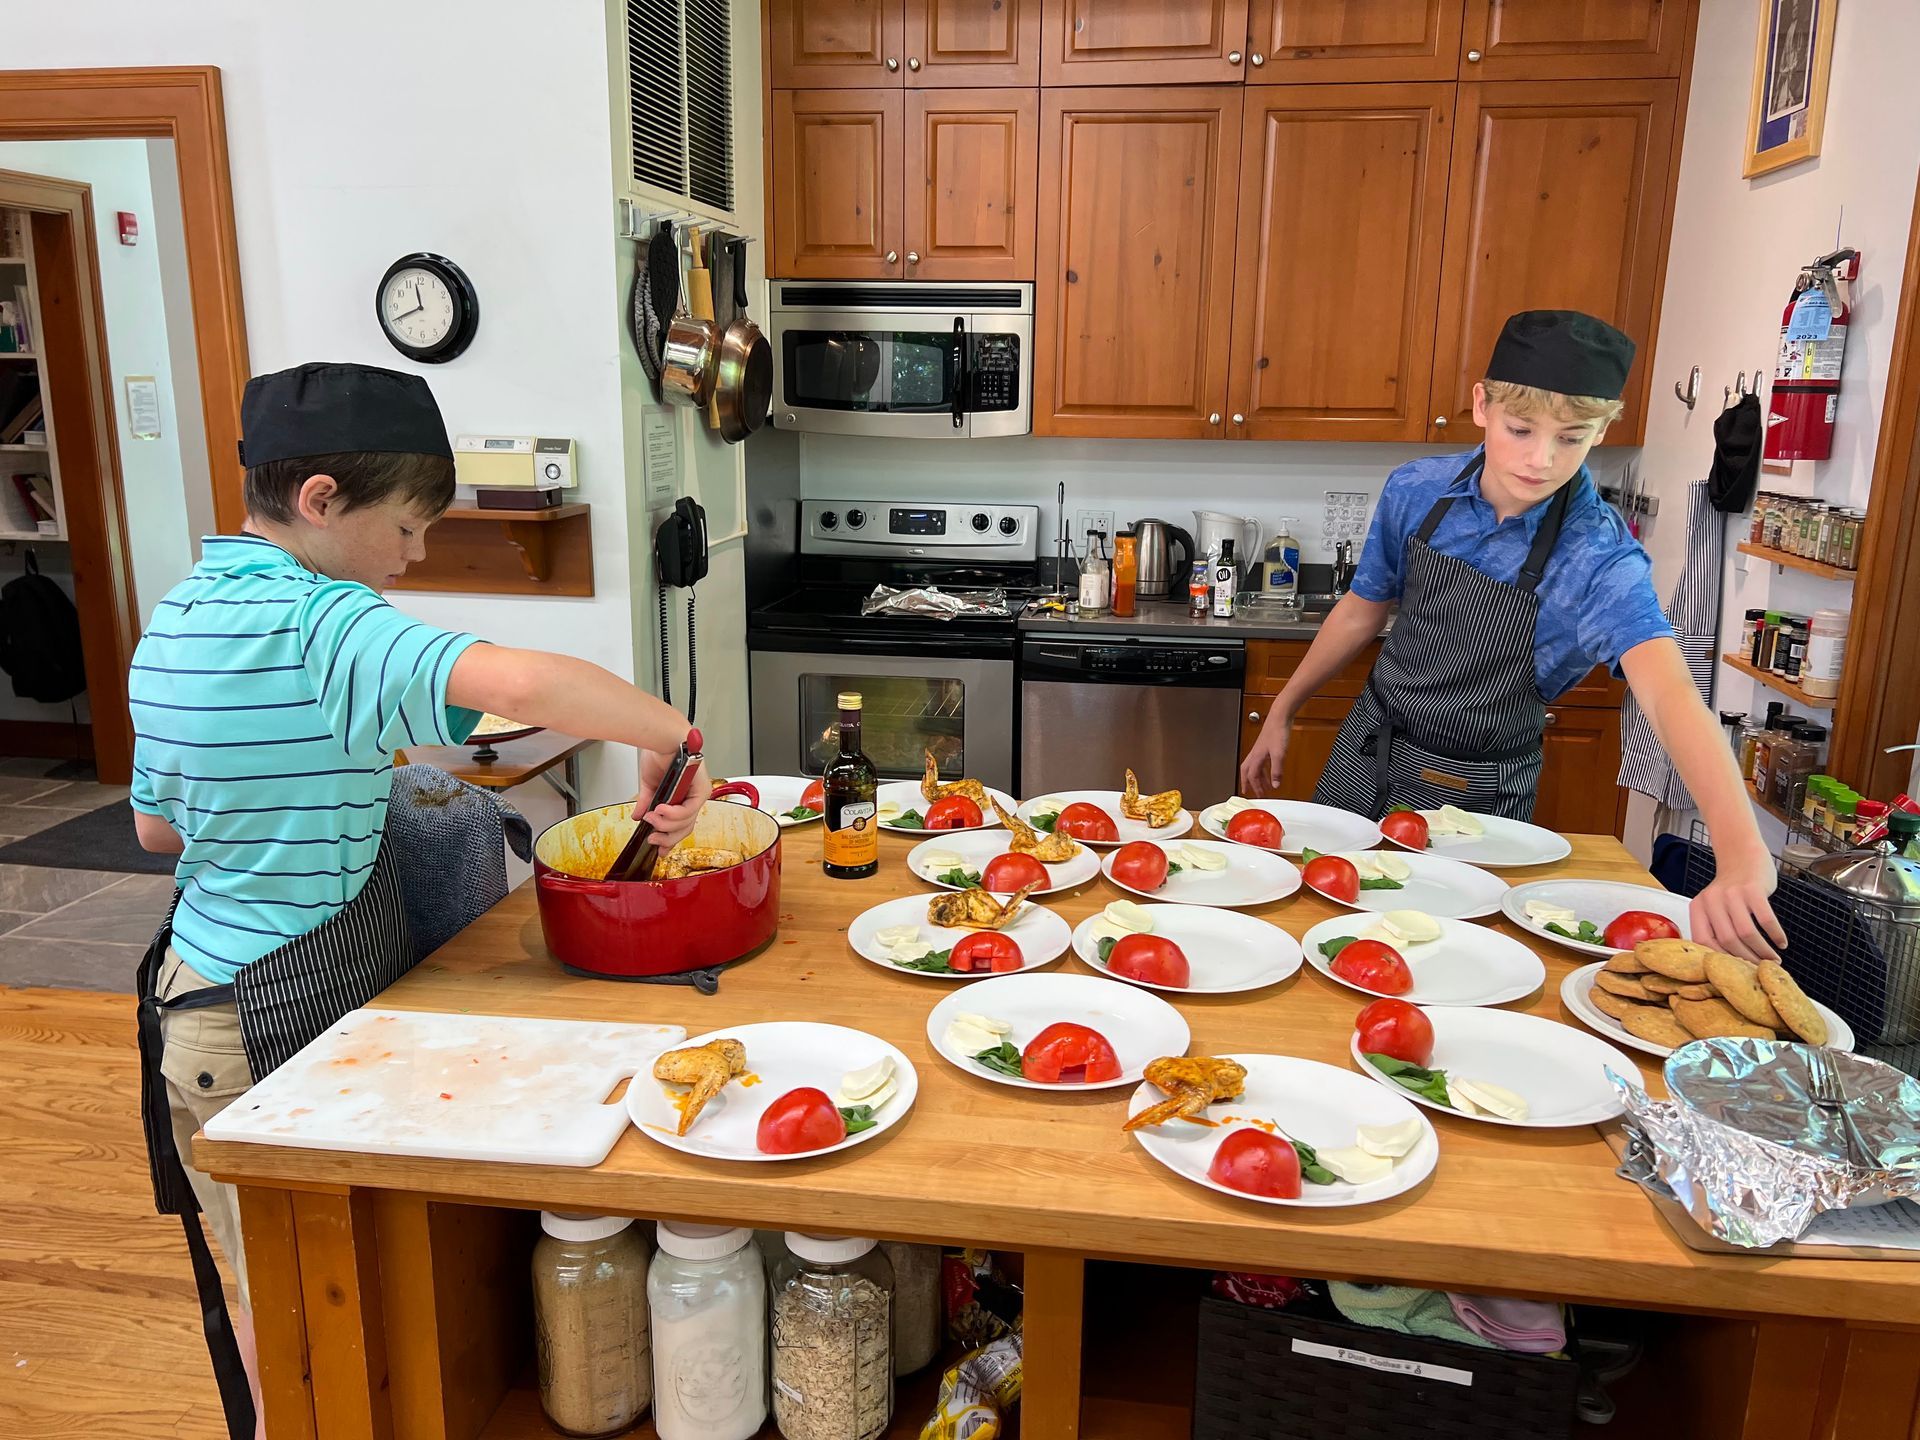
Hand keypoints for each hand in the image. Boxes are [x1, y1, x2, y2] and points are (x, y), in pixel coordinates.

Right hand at [633, 752, 710, 849]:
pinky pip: (688, 810)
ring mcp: (699, 793)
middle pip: (685, 829)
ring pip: (687, 822)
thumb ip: (647, 803)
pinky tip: (661, 810)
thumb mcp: (649, 784)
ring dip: (666, 823)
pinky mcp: (701, 788)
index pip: (681, 826)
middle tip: (652, 838)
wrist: (661, 737)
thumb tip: (639, 816)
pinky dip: (673, 814)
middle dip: (667, 838)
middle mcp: (694, 797)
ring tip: (652, 817)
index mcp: (683, 797)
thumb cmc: (659, 753)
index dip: (670, 840)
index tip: (659, 849)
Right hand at [1237, 713, 1290, 796]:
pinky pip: (1261, 761)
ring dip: (1258, 777)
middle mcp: (1255, 754)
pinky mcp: (1266, 746)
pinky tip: (1271, 770)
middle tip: (1250, 791)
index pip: (1252, 776)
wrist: (1280, 717)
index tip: (1258, 795)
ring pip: (1254, 767)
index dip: (1255, 787)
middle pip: (1247, 772)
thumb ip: (1277, 771)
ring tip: (1264, 785)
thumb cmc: (1277, 732)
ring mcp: (1260, 750)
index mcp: (1256, 757)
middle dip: (1248, 783)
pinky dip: (1264, 769)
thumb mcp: (1279, 755)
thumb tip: (1275, 785)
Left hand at [1688, 847, 1787, 962]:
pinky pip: (1766, 920)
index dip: (1721, 959)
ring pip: (1746, 933)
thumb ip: (1715, 927)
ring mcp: (1732, 894)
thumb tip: (1728, 964)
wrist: (1742, 855)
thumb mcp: (1713, 905)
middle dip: (1746, 959)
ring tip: (1773, 960)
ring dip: (1763, 951)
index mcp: (1698, 907)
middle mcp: (1712, 900)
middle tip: (1760, 968)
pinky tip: (1781, 943)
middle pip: (1727, 940)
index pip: (1703, 941)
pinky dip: (1775, 935)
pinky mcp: (1753, 889)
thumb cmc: (1730, 887)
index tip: (1736, 971)